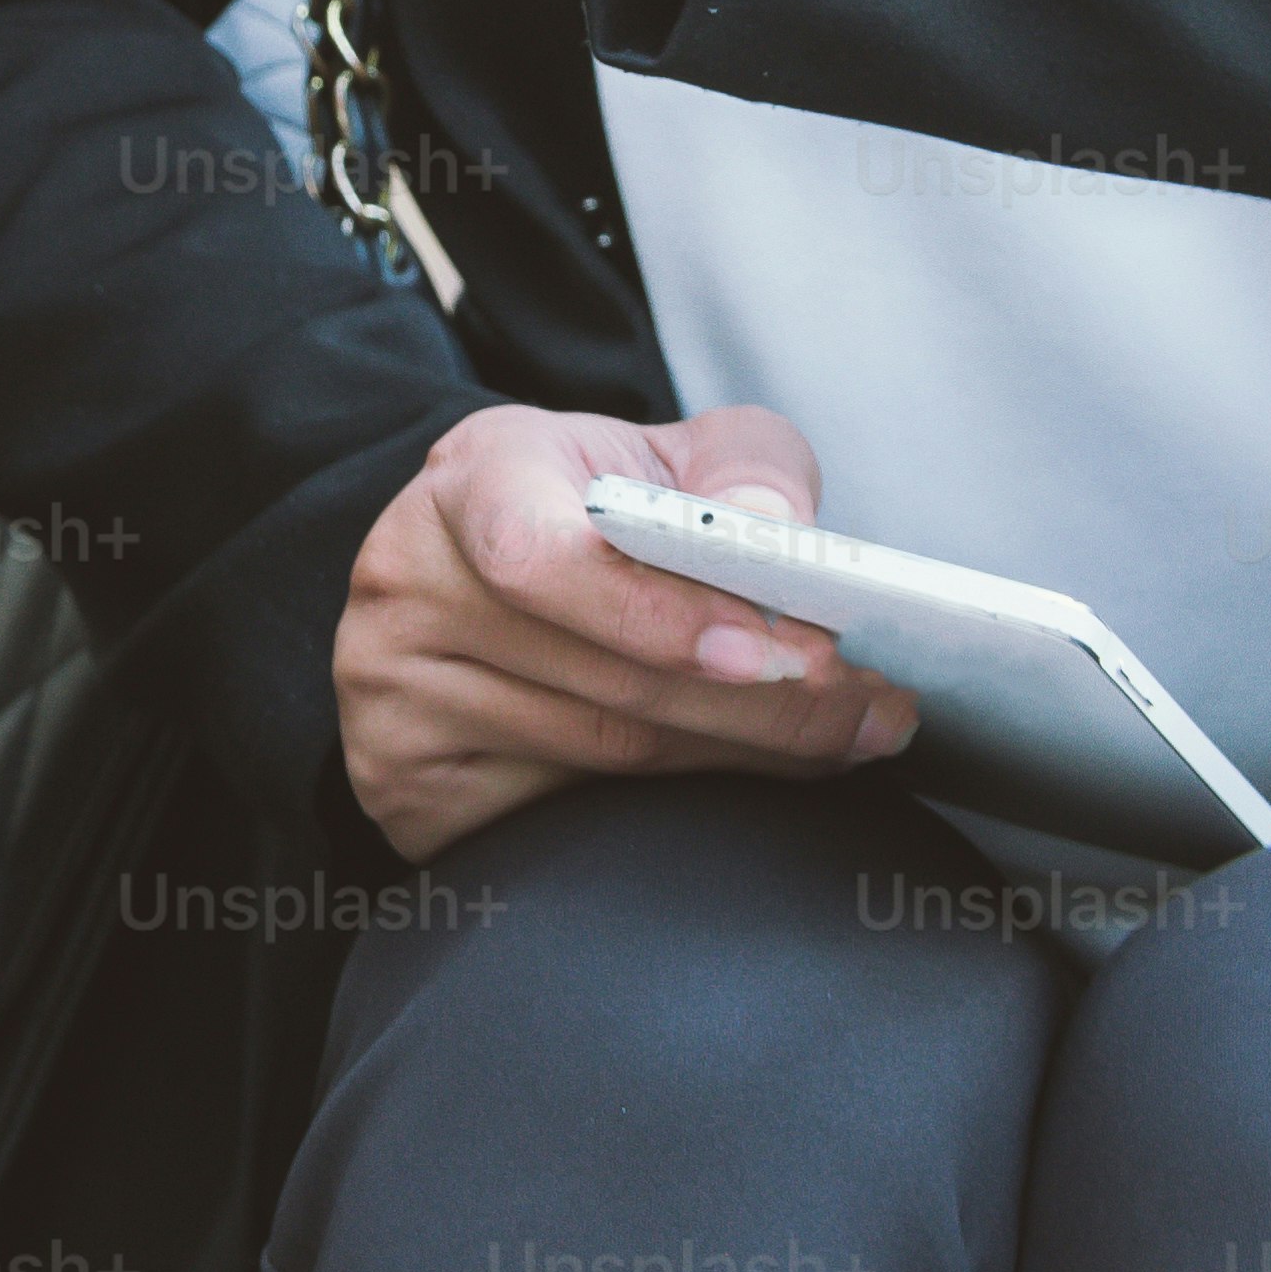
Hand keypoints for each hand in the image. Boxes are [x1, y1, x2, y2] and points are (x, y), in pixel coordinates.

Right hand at [336, 402, 920, 860]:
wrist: (483, 563)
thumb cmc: (592, 506)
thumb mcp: (666, 452)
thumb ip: (742, 466)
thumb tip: (782, 529)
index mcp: (470, 480)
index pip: (538, 554)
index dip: (659, 615)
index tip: (780, 649)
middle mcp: (409, 581)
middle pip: (605, 679)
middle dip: (766, 705)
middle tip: (877, 710)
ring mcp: (392, 691)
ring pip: (602, 756)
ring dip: (745, 755)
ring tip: (849, 739)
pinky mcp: (403, 782)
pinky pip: (564, 819)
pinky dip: (677, 805)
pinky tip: (748, 774)